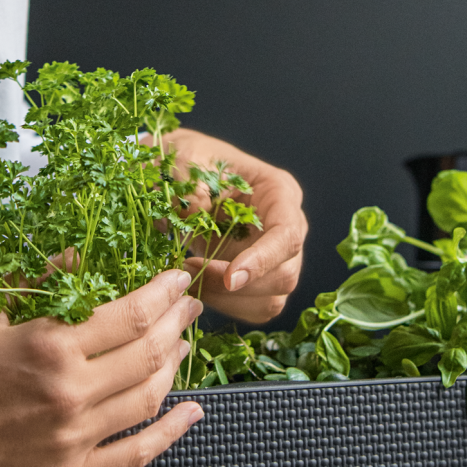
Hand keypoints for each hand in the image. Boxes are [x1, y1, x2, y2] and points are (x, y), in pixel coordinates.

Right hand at [0, 271, 202, 466]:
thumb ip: (33, 278)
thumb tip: (80, 253)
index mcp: (48, 343)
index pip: (130, 312)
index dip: (163, 292)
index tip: (177, 278)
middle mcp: (69, 391)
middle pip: (149, 351)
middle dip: (178, 323)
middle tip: (190, 306)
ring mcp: (73, 438)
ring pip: (149, 398)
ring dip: (176, 366)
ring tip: (184, 345)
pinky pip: (136, 455)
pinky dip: (170, 433)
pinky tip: (191, 413)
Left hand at [165, 127, 306, 324]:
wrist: (179, 174)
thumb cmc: (189, 160)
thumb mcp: (185, 158)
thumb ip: (189, 183)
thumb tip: (195, 212)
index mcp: (278, 191)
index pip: (287, 234)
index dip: (263, 260)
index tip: (231, 277)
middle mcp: (285, 226)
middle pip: (285, 273)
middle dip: (238, 286)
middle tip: (190, 274)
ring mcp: (275, 256)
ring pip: (272, 298)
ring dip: (229, 300)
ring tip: (189, 278)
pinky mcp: (259, 279)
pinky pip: (255, 309)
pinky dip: (227, 308)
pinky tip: (198, 288)